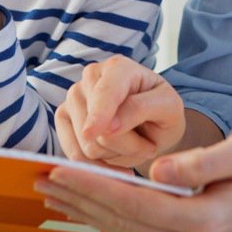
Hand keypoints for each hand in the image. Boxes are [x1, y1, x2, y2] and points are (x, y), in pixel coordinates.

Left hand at [36, 132, 231, 231]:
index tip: (61, 169)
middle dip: (79, 199)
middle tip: (41, 177)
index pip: (135, 203)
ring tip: (50, 192)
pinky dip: (102, 217)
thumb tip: (158, 169)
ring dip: (84, 211)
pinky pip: (132, 230)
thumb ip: (205, 161)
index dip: (95, 187)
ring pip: (122, 230)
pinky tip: (82, 206)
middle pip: (121, 222)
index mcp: (201, 220)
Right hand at [55, 56, 185, 167]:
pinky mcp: (63, 118)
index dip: (98, 114)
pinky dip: (98, 164)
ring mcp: (74, 96)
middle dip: (124, 145)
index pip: (105, 94)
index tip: (92, 133)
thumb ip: (140, 110)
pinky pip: (74, 154)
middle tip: (146, 144)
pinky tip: (115, 156)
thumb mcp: (168, 107)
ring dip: (114, 155)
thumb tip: (108, 127)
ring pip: (86, 144)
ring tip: (131, 144)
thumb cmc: (162, 111)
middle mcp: (91, 76)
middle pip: (96, 127)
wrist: (151, 121)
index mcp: (119, 68)